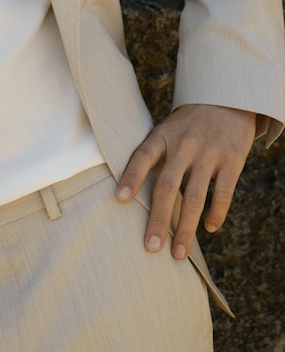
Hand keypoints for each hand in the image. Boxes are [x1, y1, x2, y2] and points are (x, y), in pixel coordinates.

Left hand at [116, 103, 255, 260]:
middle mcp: (184, 145)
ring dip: (185, 228)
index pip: (142, 157)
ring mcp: (209, 153)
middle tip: (150, 247)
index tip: (119, 200)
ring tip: (179, 253)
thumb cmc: (190, 122)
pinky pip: (222, 194)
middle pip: (167, 187)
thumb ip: (156, 155)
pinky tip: (209, 228)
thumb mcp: (168, 129)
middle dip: (158, 220)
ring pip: (194, 197)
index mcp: (163, 136)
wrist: (227, 98)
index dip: (130, 178)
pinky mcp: (232, 160)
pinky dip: (215, 214)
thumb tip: (134, 191)